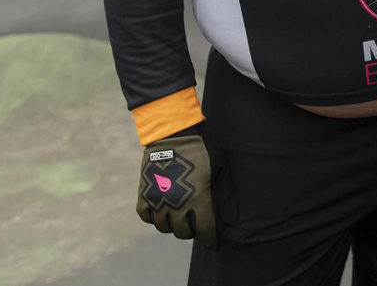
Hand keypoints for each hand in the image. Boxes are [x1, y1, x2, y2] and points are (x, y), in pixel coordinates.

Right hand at [136, 124, 218, 247]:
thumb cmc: (203, 150)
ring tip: (180, 217)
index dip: (210, 240)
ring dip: (173, 226)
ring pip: (163, 228)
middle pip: (183, 232)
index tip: (212, 243)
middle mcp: (176, 204)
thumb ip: (225, 195)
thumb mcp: (220, 170)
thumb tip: (231, 218)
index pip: (204, 230)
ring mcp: (158, 200)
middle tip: (197, 224)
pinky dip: (153, 217)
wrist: (174, 133)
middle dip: (192, 231)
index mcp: (198, 199)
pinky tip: (162, 211)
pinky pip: (146, 216)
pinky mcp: (144, 193)